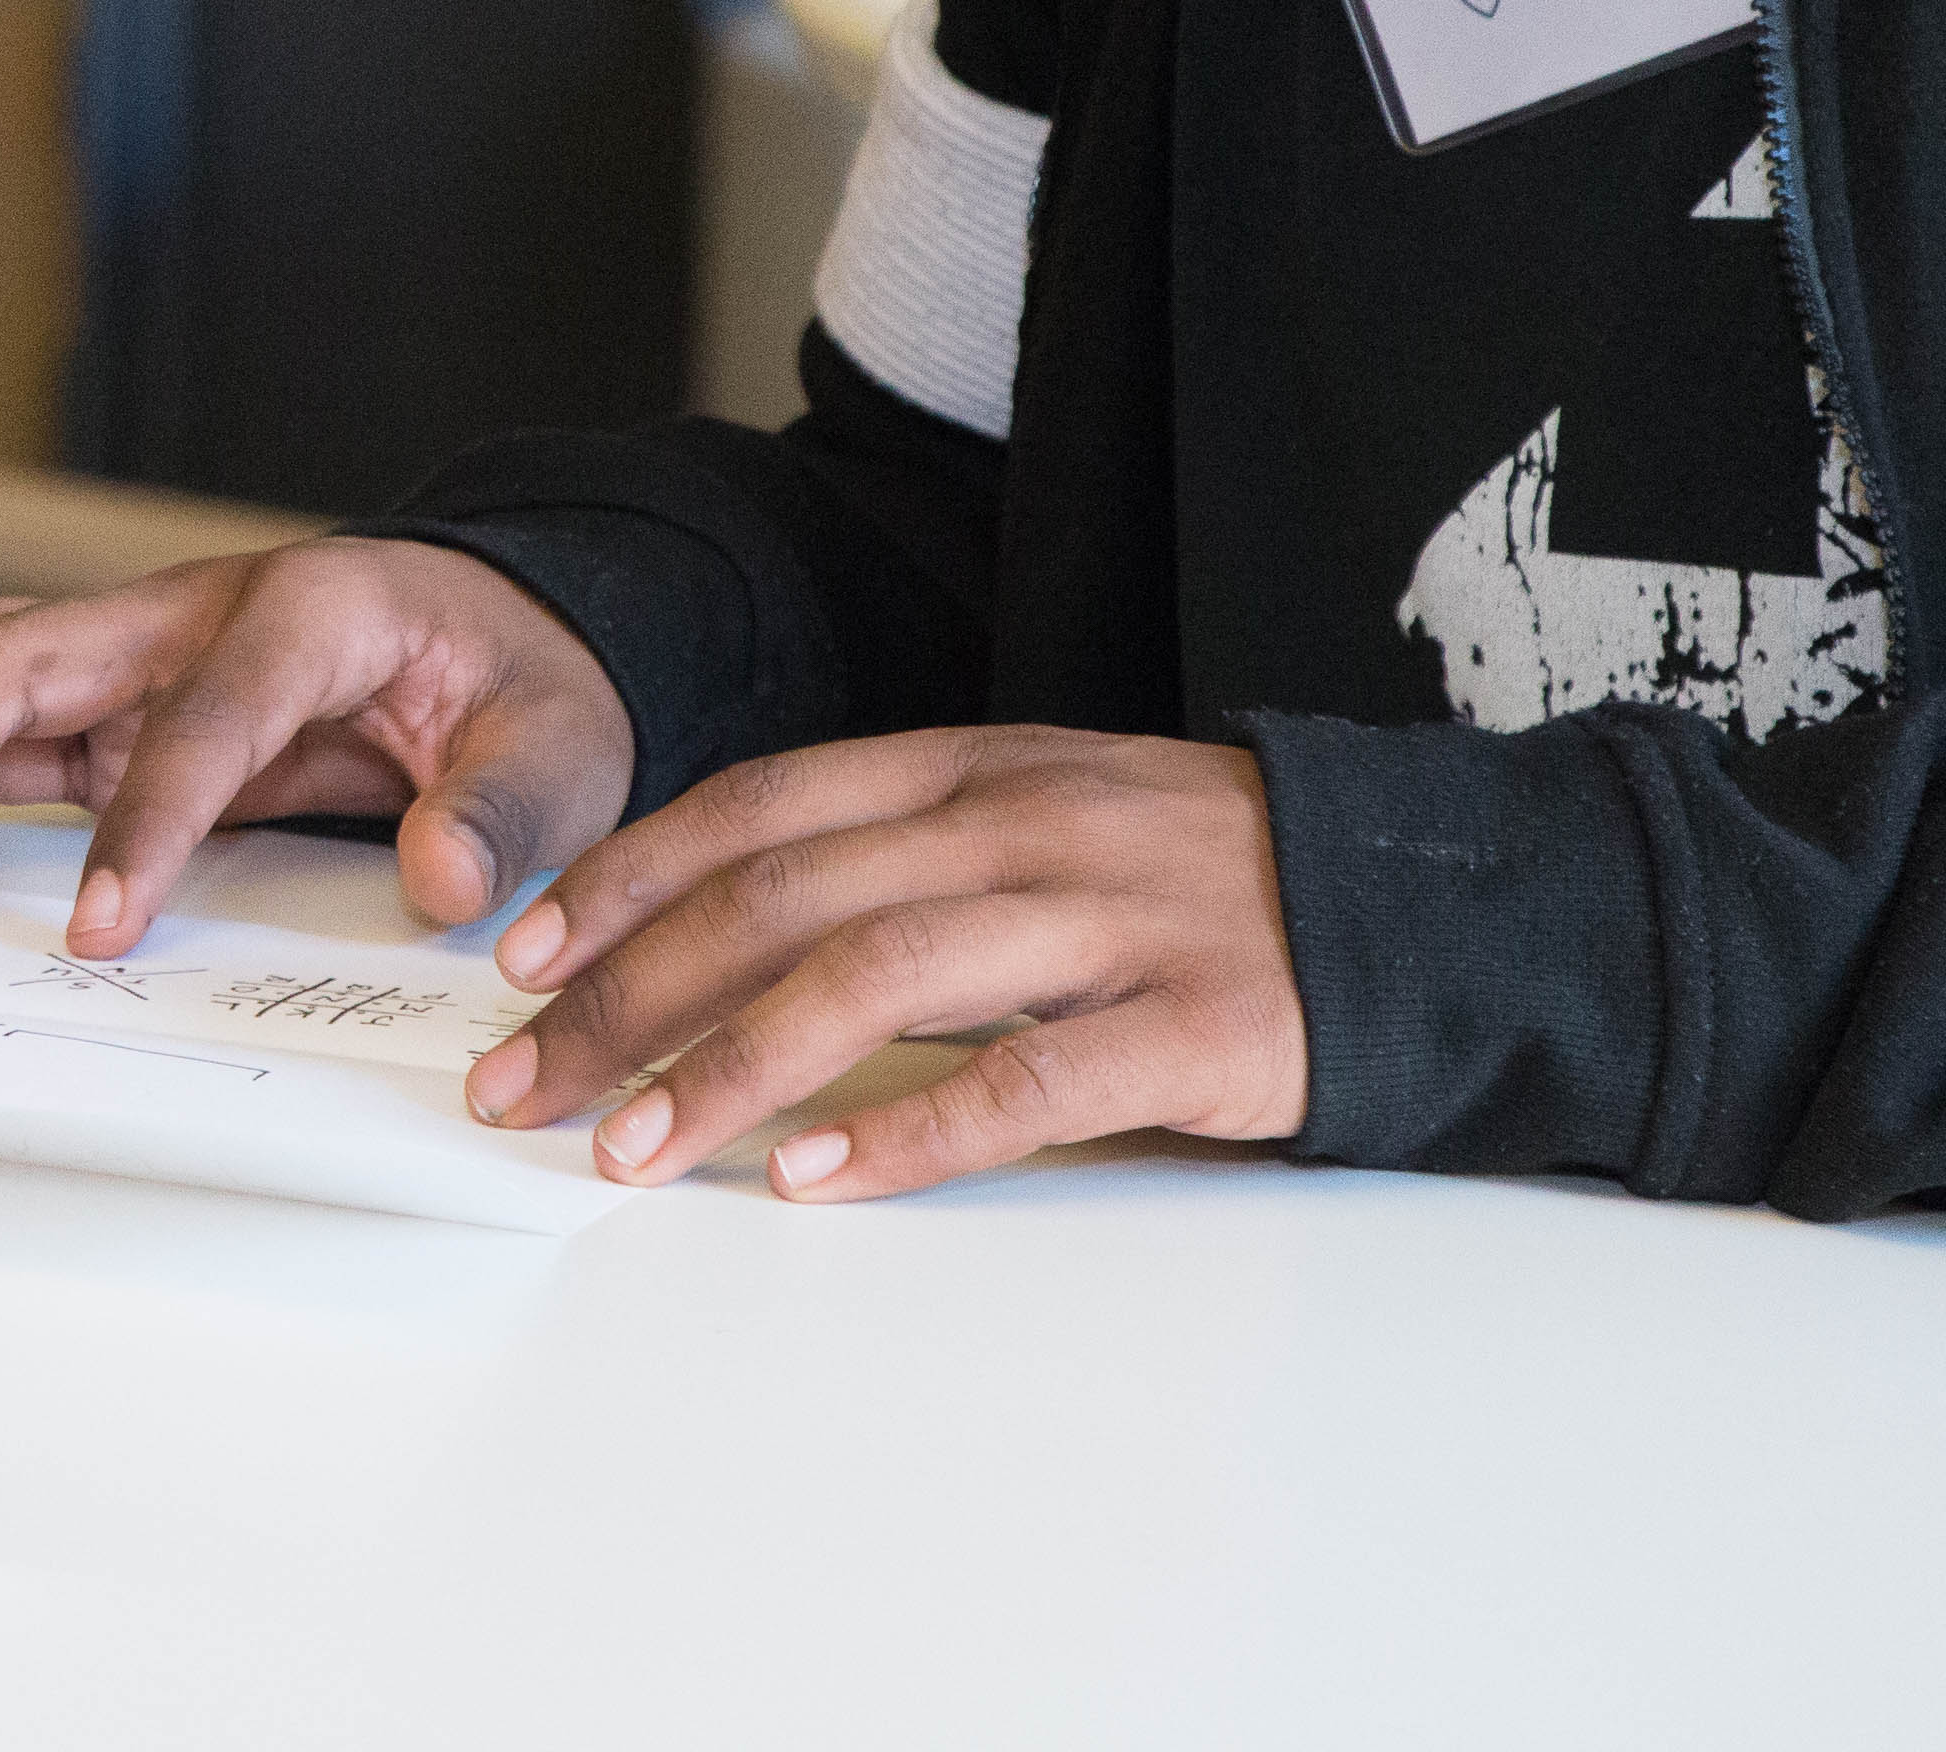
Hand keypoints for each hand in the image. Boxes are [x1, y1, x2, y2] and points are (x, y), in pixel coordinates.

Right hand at [0, 541, 634, 952]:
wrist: (501, 623)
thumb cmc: (521, 682)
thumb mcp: (559, 747)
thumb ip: (502, 810)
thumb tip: (443, 880)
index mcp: (310, 613)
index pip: (204, 716)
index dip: (146, 821)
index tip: (98, 928)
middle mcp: (195, 609)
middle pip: (27, 651)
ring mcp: (138, 643)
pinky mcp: (107, 690)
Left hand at [460, 726, 1303, 1197]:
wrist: (1426, 901)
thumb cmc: (1201, 880)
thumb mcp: (1039, 819)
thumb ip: (900, 854)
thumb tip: (714, 931)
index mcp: (976, 768)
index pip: (761, 805)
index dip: (628, 876)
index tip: (519, 955)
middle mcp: (1026, 825)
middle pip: (786, 896)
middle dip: (631, 991)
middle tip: (531, 1083)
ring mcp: (1112, 919)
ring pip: (879, 975)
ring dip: (733, 1064)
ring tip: (637, 1145)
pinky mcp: (1197, 1024)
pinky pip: (1029, 1079)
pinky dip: (910, 1130)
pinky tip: (817, 1177)